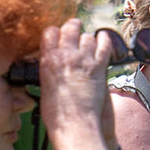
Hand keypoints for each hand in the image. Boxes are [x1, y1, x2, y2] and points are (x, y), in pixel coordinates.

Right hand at [38, 18, 114, 144]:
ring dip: (87, 38)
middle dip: (73, 27)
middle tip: (75, 28)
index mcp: (48, 60)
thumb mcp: (45, 88)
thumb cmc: (57, 113)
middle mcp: (65, 55)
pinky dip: (104, 39)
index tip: (58, 35)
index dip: (55, 32)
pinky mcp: (99, 66)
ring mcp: (83, 59)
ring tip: (88, 41)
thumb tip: (52, 68)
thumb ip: (49, 73)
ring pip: (87, 36)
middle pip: (70, 28)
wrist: (74, 123)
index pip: (50, 33)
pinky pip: (104, 44)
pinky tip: (103, 38)